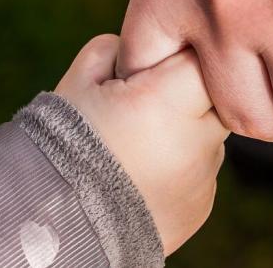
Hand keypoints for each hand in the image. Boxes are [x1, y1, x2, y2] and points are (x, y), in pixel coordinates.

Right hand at [55, 35, 228, 255]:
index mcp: (167, 102)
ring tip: (139, 145)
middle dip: (187, 93)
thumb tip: (140, 48)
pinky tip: (143, 173)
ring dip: (185, 131)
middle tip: (147, 105)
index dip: (178, 56)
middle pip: (216, 96)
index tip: (155, 67)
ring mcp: (203, 176)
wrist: (56, 224)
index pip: (202, 58)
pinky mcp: (201, 204)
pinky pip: (201, 169)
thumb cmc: (62, 145)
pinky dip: (181, 165)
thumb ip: (115, 50)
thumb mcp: (78, 82)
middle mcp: (197, 140)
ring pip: (210, 134)